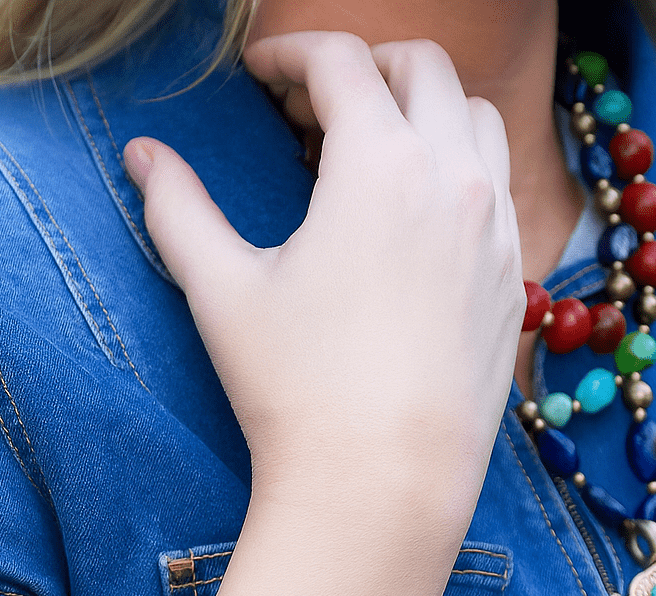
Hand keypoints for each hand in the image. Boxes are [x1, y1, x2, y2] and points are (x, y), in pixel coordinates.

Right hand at [124, 32, 523, 523]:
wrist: (384, 483)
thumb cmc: (297, 390)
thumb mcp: (222, 293)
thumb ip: (177, 209)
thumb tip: (142, 154)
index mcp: (380, 165)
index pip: (340, 61)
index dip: (289, 52)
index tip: (259, 73)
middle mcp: (454, 180)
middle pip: (422, 68)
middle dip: (365, 66)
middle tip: (313, 105)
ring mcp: (496, 230)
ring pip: (474, 121)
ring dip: (423, 110)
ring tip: (371, 152)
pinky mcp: (514, 281)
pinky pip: (497, 190)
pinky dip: (459, 170)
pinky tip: (417, 219)